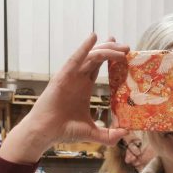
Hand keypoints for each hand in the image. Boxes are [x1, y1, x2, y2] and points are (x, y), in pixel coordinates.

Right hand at [0, 34, 129, 163]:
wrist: (45, 132)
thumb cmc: (64, 131)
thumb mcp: (92, 133)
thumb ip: (108, 136)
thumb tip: (125, 134)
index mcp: (84, 87)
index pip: (99, 67)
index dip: (111, 58)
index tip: (125, 53)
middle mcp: (78, 79)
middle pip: (97, 58)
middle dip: (112, 50)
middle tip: (127, 47)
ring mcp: (70, 76)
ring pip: (90, 56)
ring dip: (105, 49)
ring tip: (120, 46)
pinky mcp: (62, 77)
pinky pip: (75, 59)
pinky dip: (84, 48)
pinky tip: (93, 37)